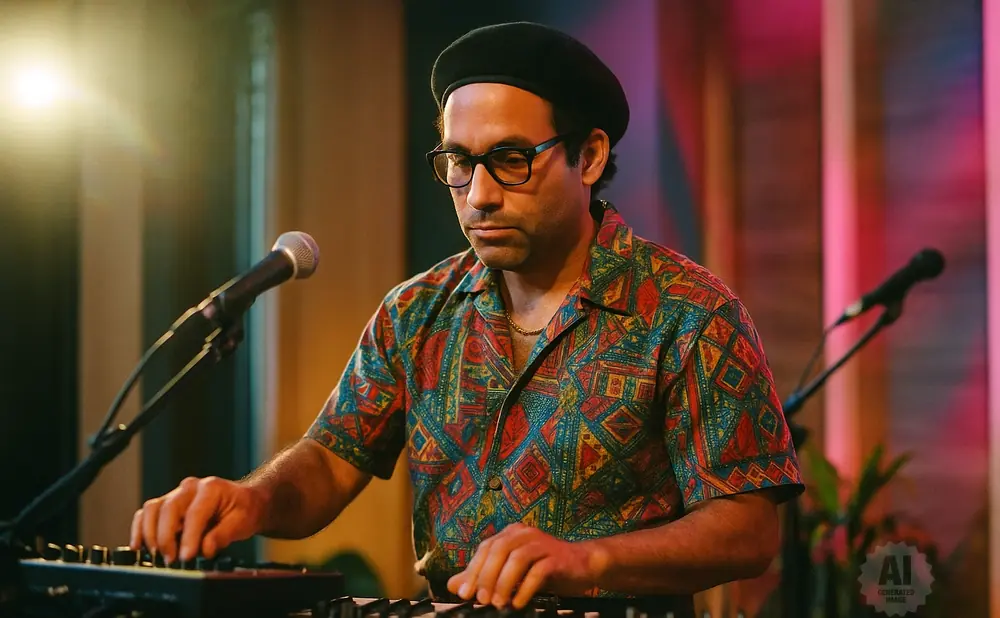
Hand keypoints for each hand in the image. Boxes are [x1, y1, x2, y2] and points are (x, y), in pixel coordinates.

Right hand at [129, 476, 264, 563]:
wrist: (244, 502)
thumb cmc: (244, 510)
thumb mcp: (243, 522)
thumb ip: (224, 535)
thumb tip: (205, 549)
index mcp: (211, 488)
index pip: (194, 513)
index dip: (188, 537)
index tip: (186, 557)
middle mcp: (190, 487)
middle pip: (168, 509)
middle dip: (166, 537)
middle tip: (170, 560)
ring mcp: (176, 494)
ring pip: (152, 509)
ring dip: (150, 534)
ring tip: (156, 556)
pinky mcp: (166, 505)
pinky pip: (146, 513)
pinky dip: (140, 529)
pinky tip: (139, 546)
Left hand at [446, 523, 604, 608]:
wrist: (583, 564)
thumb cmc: (545, 568)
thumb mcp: (511, 573)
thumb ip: (484, 576)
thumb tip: (454, 585)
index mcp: (511, 533)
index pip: (486, 548)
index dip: (473, 570)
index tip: (464, 593)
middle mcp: (525, 533)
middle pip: (499, 550)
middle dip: (487, 576)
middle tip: (480, 599)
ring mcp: (542, 543)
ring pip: (517, 558)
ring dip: (504, 582)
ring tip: (498, 604)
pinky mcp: (558, 557)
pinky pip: (538, 571)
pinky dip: (525, 588)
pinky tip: (518, 603)